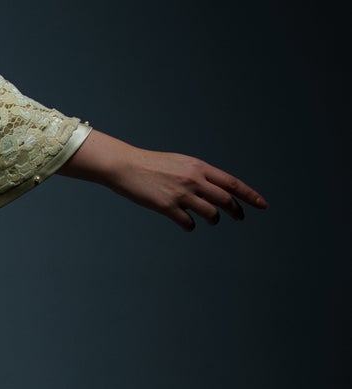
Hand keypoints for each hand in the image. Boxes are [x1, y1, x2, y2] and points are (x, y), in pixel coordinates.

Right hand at [57, 129, 266, 231]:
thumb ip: (198, 174)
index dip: (250, 195)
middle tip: (239, 217)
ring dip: (214, 220)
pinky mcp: (167, 207)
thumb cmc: (152, 164)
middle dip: (237, 211)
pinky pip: (188, 223)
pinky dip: (190, 226)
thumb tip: (215, 189)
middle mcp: (194, 180)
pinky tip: (186, 224)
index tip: (262, 205)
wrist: (125, 166)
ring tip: (210, 220)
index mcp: (199, 167)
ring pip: (210, 214)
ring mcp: (181, 194)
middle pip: (226, 200)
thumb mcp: (180, 163)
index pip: (232, 183)